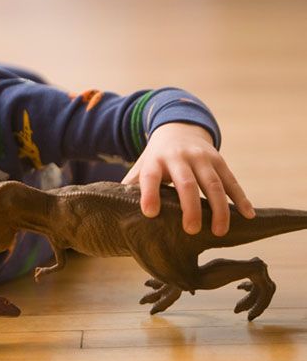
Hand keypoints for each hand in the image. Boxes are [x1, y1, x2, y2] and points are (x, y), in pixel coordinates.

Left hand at [121, 123, 254, 235]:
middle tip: (191, 230)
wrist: (178, 128)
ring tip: (219, 231)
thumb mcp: (140, 168)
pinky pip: (231, 181)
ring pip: (212, 183)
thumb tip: (113, 214)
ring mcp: (202, 158)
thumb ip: (131, 188)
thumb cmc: (155, 159)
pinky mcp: (219, 160)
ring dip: (218, 208)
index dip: (149, 194)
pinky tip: (248, 215)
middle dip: (190, 206)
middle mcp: (179, 158)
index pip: (150, 178)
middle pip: (186, 183)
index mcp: (155, 161)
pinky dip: (241, 198)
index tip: (149, 214)